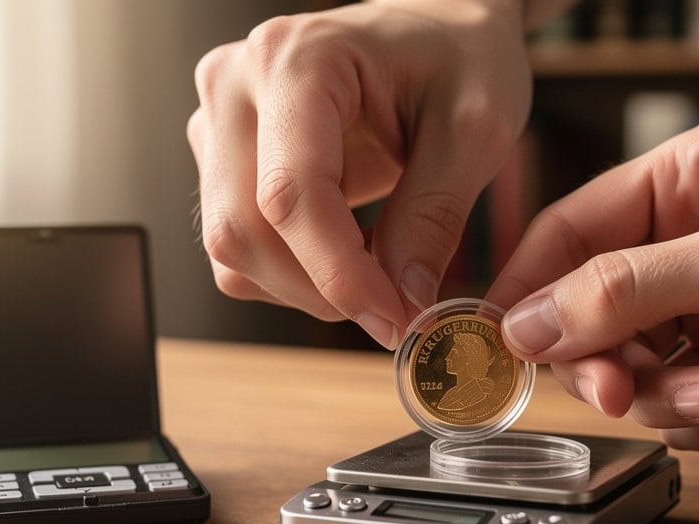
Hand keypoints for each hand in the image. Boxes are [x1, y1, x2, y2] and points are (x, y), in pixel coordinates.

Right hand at [188, 0, 531, 347]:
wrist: (441, 27)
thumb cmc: (462, 54)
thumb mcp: (478, 127)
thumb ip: (435, 214)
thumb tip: (402, 300)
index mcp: (298, 60)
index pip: (290, 194)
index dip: (339, 274)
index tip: (397, 319)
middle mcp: (237, 83)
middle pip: (244, 228)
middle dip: (323, 290)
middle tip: (398, 310)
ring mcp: (221, 119)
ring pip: (232, 247)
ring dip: (306, 288)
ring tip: (382, 274)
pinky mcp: (225, 156)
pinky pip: (240, 246)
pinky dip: (293, 274)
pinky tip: (351, 256)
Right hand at [488, 119, 698, 450]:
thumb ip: (630, 290)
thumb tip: (527, 322)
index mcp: (685, 181)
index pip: (572, 232)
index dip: (530, 290)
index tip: (501, 346)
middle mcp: (690, 242)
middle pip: (593, 313)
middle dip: (612, 362)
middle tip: (623, 393)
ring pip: (638, 372)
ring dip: (676, 400)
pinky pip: (687, 409)